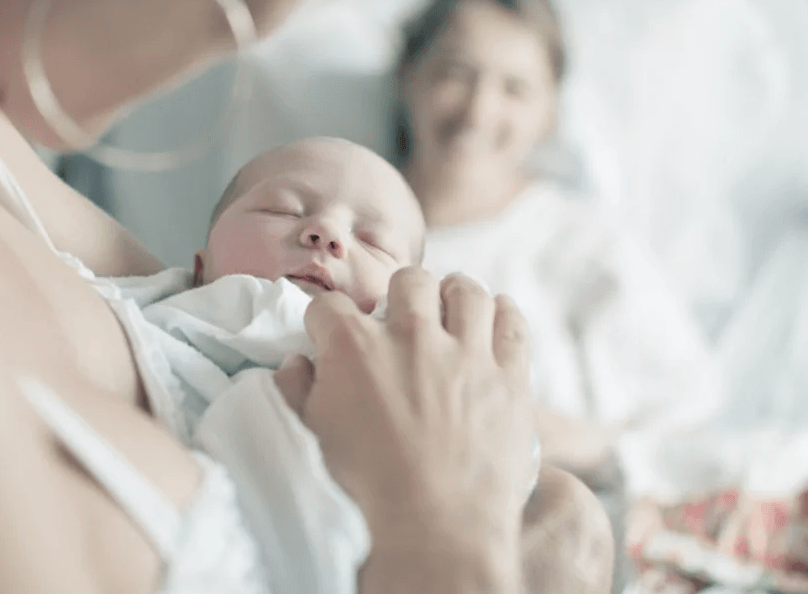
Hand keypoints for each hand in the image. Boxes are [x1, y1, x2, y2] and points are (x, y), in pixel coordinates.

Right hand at [276, 270, 536, 575]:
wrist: (438, 525)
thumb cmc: (368, 485)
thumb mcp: (313, 436)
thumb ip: (297, 390)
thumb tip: (295, 363)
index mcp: (354, 348)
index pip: (330, 306)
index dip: (327, 322)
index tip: (332, 338)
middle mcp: (411, 334)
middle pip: (408, 282)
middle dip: (400, 297)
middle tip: (401, 322)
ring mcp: (466, 351)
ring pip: (467, 290)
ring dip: (455, 295)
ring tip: (450, 310)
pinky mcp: (509, 374)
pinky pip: (511, 321)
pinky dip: (503, 313)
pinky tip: (495, 317)